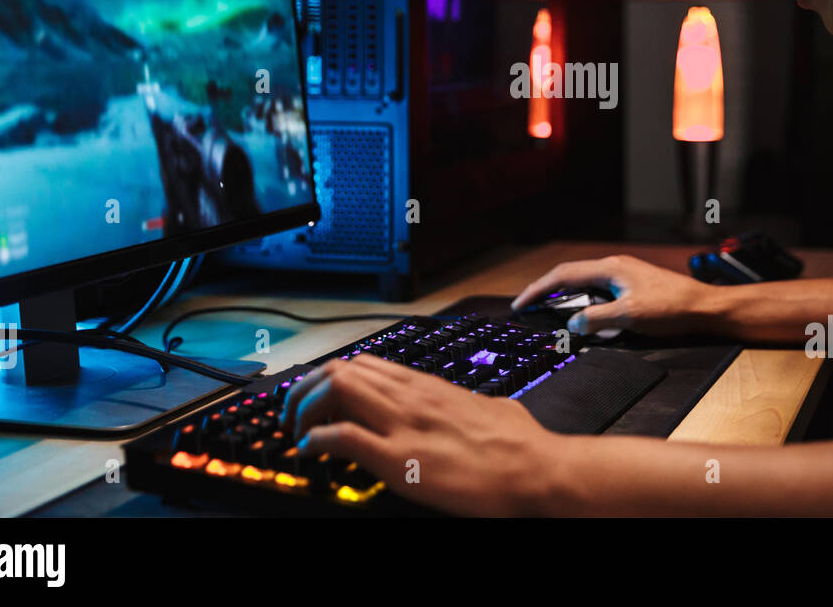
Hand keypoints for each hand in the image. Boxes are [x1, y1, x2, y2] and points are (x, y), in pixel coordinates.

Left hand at [280, 354, 560, 515]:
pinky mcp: (399, 459)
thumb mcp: (490, 408)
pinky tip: (310, 452)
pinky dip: (316, 441)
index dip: (335, 378)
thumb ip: (469, 405)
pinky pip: (343, 437)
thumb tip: (475, 408)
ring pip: (335, 390)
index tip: (323, 398)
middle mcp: (411, 397)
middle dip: (308, 390)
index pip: (367, 364)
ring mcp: (403, 424)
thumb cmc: (520, 443)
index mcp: (429, 387)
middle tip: (298, 415)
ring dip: (305, 409)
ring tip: (298, 432)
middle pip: (342, 369)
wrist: (535, 469)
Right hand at [511, 254, 711, 336]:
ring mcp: (624, 275)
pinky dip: (582, 301)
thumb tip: (571, 324)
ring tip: (547, 311)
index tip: (521, 303)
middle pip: (570, 275)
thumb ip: (596, 320)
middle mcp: (614, 267)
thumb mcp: (630, 317)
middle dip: (546, 290)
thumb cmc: (672, 308)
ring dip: (564, 296)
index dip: (538, 289)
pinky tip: (581, 315)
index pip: (564, 275)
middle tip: (527, 307)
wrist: (705, 307)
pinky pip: (598, 291)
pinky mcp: (632, 286)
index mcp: (610, 268)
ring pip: (584, 283)